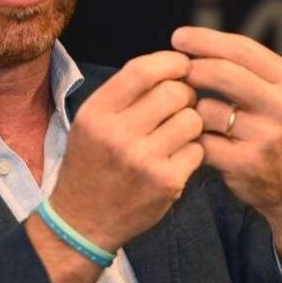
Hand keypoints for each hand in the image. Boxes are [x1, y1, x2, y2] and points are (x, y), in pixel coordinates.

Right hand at [49, 50, 204, 253]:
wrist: (82, 220)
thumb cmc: (91, 163)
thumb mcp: (90, 121)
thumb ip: (124, 93)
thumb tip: (171, 65)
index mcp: (97, 113)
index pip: (142, 70)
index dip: (170, 62)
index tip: (181, 65)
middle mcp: (118, 135)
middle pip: (175, 92)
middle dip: (185, 93)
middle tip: (180, 104)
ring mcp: (144, 160)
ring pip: (192, 119)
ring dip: (191, 122)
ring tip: (177, 132)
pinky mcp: (167, 182)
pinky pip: (198, 149)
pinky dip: (193, 150)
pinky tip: (176, 158)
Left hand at [171, 26, 281, 250]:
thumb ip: (249, 70)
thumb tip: (197, 43)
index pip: (242, 48)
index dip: (205, 40)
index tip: (179, 37)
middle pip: (222, 73)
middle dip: (191, 69)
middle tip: (175, 73)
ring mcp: (266, 137)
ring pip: (206, 109)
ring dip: (192, 111)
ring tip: (196, 117)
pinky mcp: (246, 164)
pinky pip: (201, 142)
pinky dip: (193, 139)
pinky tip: (196, 141)